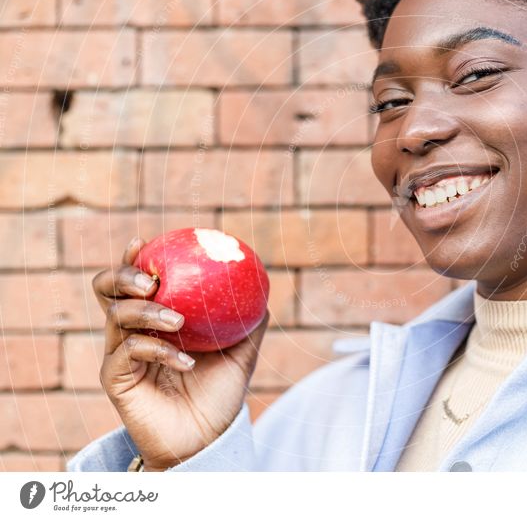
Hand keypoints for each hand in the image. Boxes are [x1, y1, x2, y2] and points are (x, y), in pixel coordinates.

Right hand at [92, 237, 267, 470]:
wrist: (205, 439)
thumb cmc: (218, 395)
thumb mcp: (240, 355)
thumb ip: (248, 324)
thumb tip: (264, 291)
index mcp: (154, 320)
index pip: (135, 282)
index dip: (132, 258)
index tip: (145, 241)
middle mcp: (131, 332)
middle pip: (108, 290)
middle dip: (123, 275)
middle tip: (153, 280)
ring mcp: (119, 355)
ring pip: (116, 316)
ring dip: (148, 312)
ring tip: (178, 321)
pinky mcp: (115, 379)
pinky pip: (128, 353)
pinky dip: (158, 350)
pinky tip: (186, 361)